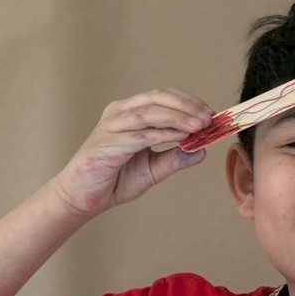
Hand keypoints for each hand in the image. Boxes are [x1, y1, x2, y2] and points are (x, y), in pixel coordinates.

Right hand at [52, 90, 213, 215]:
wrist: (84, 198)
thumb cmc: (114, 180)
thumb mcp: (153, 169)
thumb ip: (175, 159)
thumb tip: (202, 151)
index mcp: (127, 113)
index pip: (161, 97)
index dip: (187, 102)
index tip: (210, 113)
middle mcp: (118, 114)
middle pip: (156, 98)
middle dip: (185, 106)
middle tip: (208, 118)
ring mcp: (110, 127)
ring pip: (148, 113)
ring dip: (177, 118)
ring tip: (199, 126)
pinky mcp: (106, 145)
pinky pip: (139, 135)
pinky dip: (162, 134)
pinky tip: (180, 138)